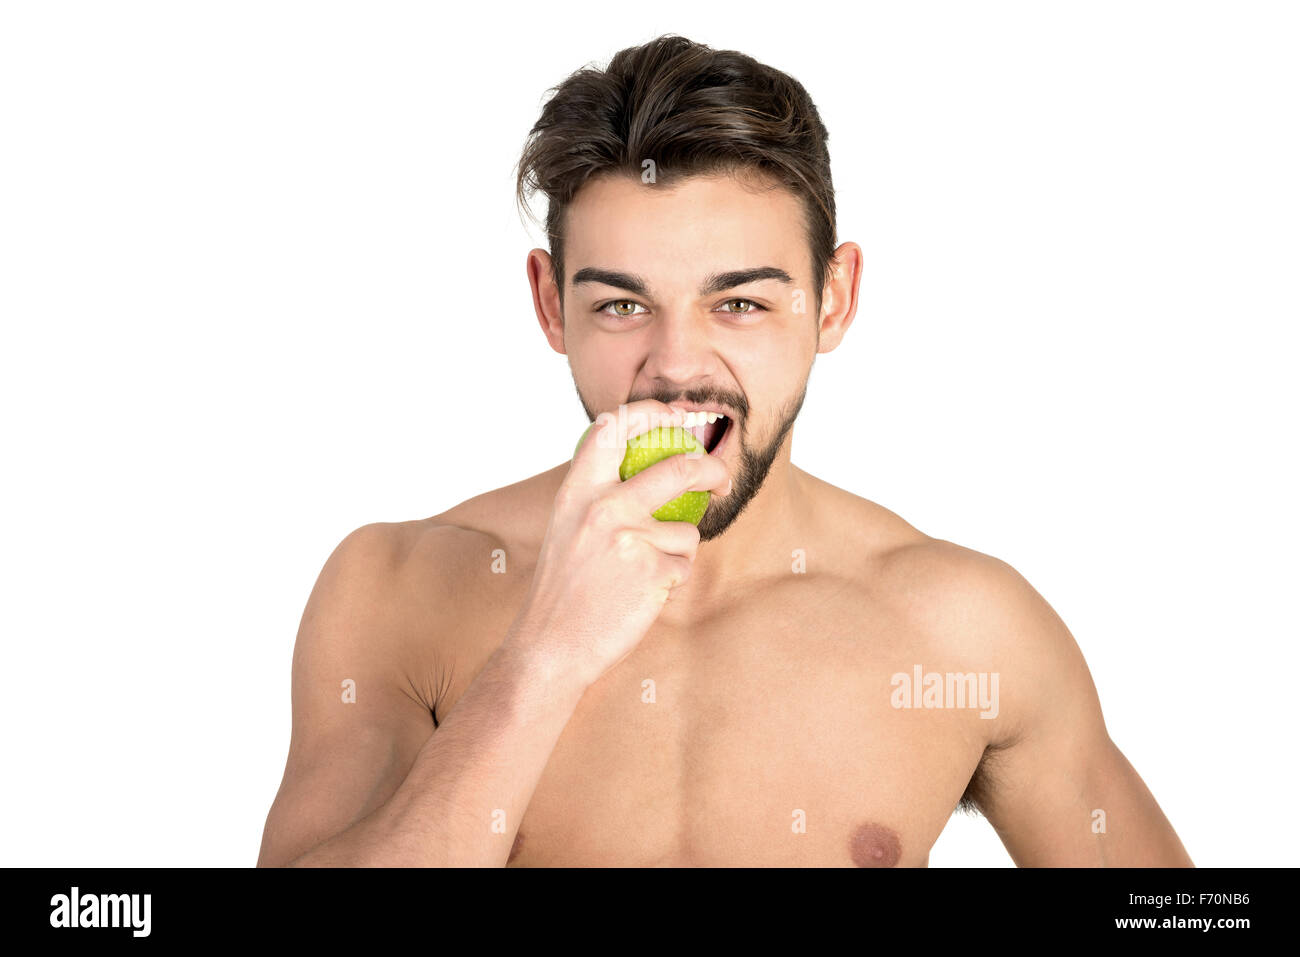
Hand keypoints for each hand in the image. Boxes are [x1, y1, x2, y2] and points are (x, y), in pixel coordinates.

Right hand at [504, 399, 731, 688]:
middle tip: (721, 479)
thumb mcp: (568, 527)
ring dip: (677, 551)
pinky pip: (683, 566)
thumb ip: (601, 495)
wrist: (551, 646)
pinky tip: (640, 593)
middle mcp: (603, 507)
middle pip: (679, 469)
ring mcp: (630, 539)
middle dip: (713, 470)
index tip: (676, 416)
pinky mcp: (653, 571)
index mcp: (578, 491)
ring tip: (640, 573)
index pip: (613, 428)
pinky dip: (671, 579)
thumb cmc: (564, 589)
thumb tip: (652, 466)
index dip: (650, 412)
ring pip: (686, 530)